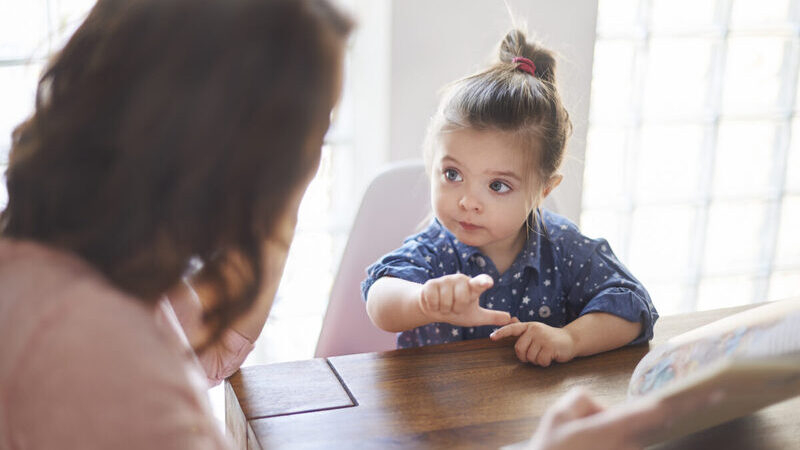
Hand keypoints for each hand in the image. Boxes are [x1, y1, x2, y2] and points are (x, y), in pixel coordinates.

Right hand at [418, 273, 511, 326]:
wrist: (434, 308)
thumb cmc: (456, 310)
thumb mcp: (475, 316)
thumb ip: (492, 317)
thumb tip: (510, 319)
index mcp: (473, 286)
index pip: (481, 282)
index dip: (484, 282)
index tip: (488, 283)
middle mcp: (460, 279)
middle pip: (462, 299)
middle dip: (456, 308)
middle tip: (454, 307)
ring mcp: (445, 280)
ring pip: (446, 301)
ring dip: (444, 309)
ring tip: (444, 305)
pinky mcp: (431, 284)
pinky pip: (433, 300)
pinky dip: (433, 307)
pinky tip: (434, 303)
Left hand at [490, 321, 575, 365]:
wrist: (570, 340)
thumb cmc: (550, 338)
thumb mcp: (536, 331)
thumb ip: (523, 328)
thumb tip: (511, 319)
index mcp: (529, 326)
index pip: (512, 329)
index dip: (501, 333)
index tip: (492, 338)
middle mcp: (535, 330)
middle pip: (519, 349)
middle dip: (525, 357)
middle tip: (534, 355)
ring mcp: (543, 338)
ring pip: (530, 357)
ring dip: (536, 361)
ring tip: (544, 354)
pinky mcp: (550, 347)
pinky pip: (540, 361)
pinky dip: (544, 363)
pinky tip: (550, 357)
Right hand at [527, 387, 725, 449]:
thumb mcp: (556, 415)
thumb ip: (583, 400)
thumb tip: (602, 409)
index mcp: (613, 428)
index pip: (659, 410)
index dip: (688, 401)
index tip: (713, 392)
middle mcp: (626, 446)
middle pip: (656, 422)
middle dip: (677, 410)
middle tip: (710, 396)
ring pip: (636, 435)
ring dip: (622, 428)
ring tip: (602, 427)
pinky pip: (627, 444)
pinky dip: (618, 438)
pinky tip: (590, 439)